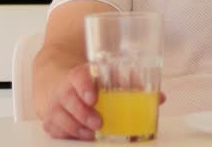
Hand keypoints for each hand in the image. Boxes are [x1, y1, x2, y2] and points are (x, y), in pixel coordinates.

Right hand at [42, 63, 166, 140]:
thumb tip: (160, 98)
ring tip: (92, 134)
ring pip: (62, 119)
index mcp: (79, 75)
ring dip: (78, 128)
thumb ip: (132, 86)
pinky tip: (81, 136)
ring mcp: (55, 106)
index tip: (93, 97)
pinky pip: (57, 131)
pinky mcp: (51, 121)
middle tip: (99, 122)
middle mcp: (64, 89)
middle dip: (84, 114)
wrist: (60, 84)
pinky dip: (70, 135)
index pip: (78, 77)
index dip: (85, 86)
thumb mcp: (108, 79)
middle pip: (69, 101)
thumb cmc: (90, 84)